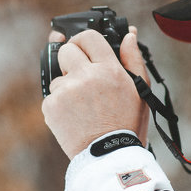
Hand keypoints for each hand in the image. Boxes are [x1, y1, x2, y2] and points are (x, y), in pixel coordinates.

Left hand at [41, 27, 150, 157]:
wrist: (109, 156)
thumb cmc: (127, 123)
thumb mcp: (139, 90)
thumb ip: (133, 59)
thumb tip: (129, 35)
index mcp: (108, 69)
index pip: (89, 37)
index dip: (84, 40)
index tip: (84, 48)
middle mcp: (85, 75)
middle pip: (67, 50)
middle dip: (71, 59)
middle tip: (81, 74)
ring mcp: (66, 91)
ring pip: (58, 77)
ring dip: (67, 86)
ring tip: (83, 106)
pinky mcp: (51, 106)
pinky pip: (51, 97)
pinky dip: (59, 105)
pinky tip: (74, 117)